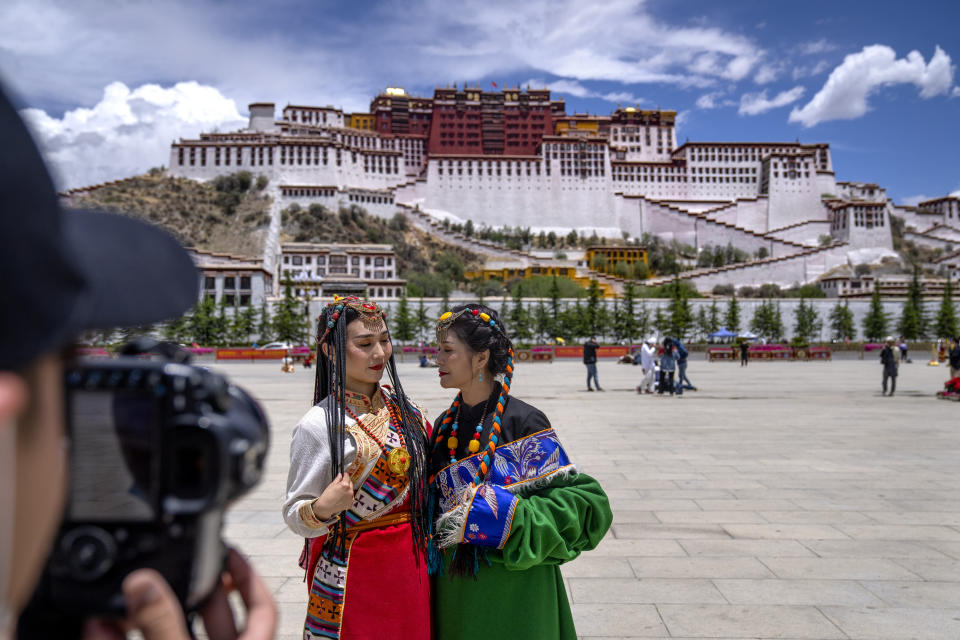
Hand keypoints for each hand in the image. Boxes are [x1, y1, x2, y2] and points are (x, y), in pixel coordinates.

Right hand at [82, 549, 276, 639]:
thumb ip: (163, 625)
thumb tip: (144, 584)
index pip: (263, 609)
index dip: (250, 578)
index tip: (230, 552)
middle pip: (215, 617)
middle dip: (193, 587)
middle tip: (174, 563)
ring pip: (173, 633)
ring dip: (148, 613)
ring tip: (131, 588)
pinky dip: (119, 639)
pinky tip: (98, 626)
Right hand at [312, 472, 354, 519]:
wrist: (325, 507)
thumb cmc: (327, 496)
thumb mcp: (331, 485)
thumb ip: (338, 479)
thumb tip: (340, 475)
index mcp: (345, 485)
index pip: (347, 477)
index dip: (345, 475)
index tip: (344, 475)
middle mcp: (350, 491)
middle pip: (350, 483)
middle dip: (347, 482)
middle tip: (340, 485)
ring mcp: (351, 498)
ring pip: (351, 490)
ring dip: (348, 489)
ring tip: (340, 493)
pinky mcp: (350, 503)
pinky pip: (351, 497)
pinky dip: (348, 496)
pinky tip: (342, 498)